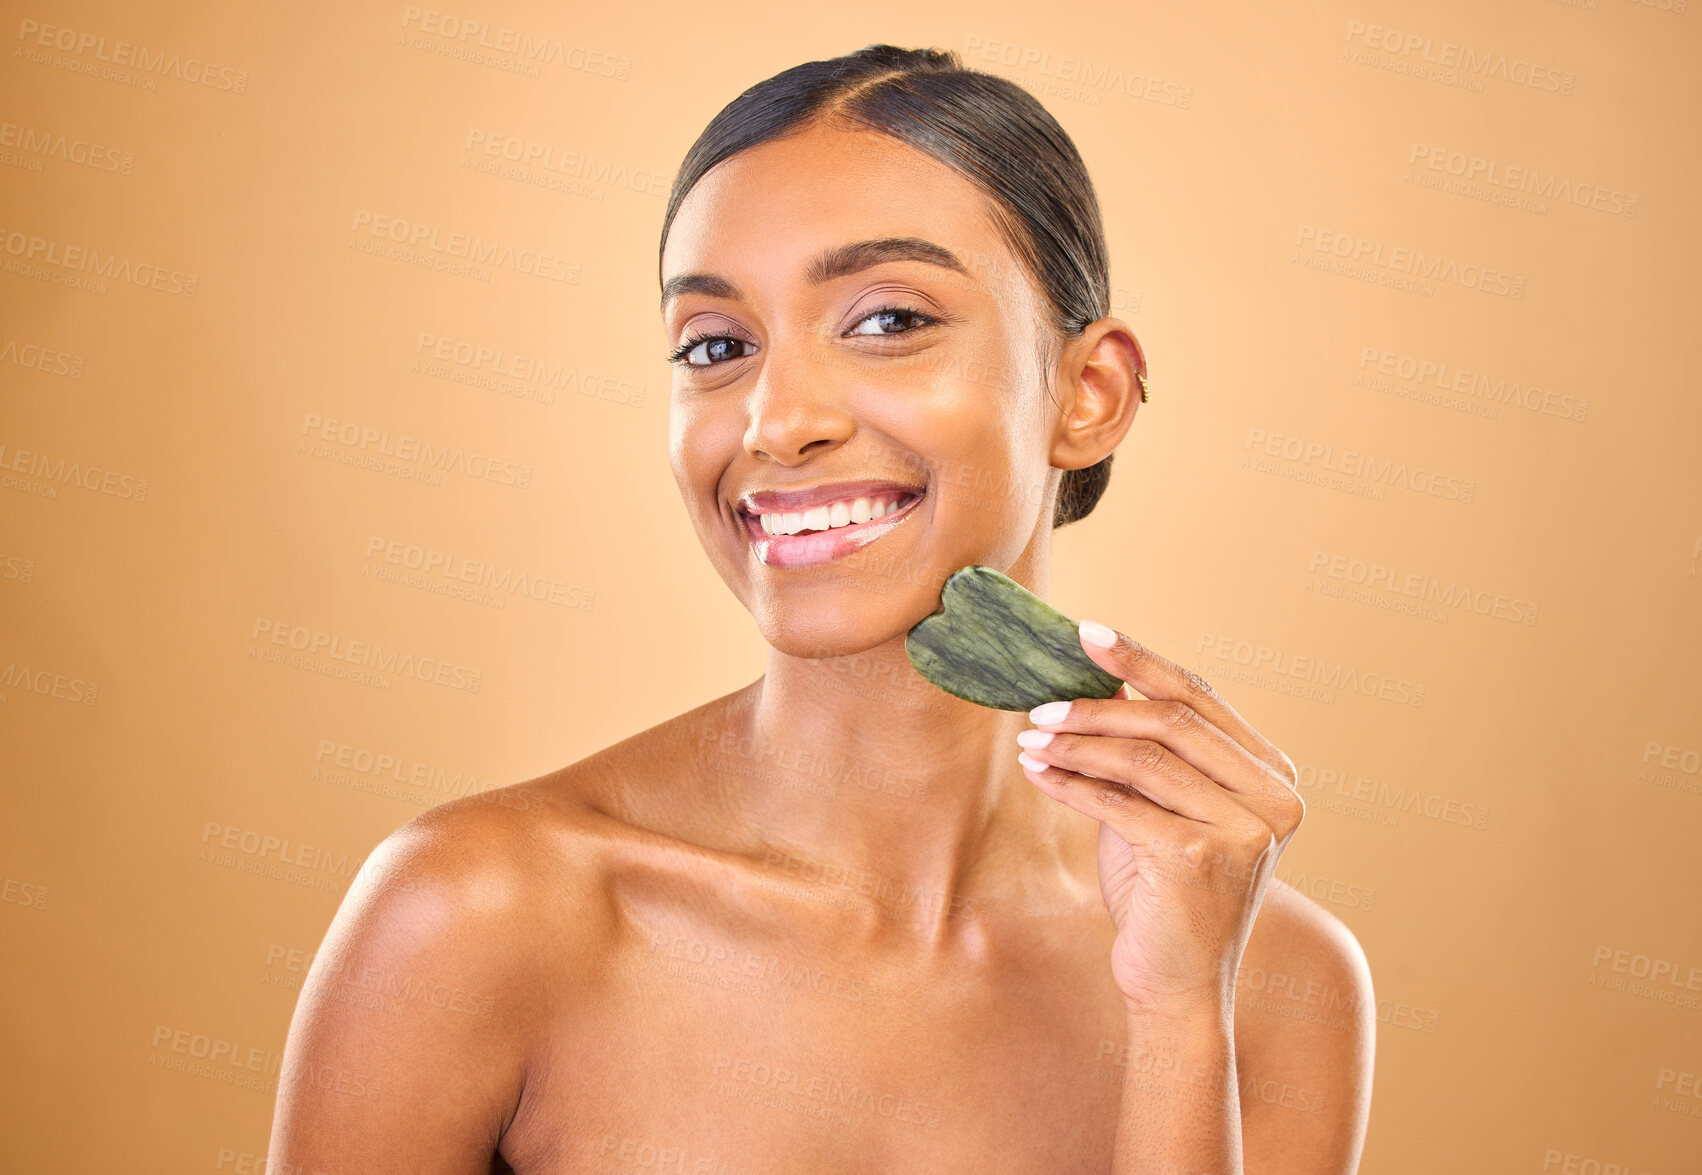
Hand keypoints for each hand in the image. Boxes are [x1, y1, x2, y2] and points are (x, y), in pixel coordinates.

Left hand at [1016, 620, 1304, 1019]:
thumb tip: (1098, 677)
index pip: (1201, 697)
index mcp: (1273, 774)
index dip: (1142, 660)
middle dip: (1096, 705)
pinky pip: (1120, 803)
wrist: (1176, 983)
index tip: (1086, 634)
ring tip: (1030, 739)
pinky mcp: (1201, 859)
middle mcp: (1273, 798)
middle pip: (1171, 720)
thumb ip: (1145, 748)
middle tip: (1040, 703)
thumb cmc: (1164, 891)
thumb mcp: (1158, 806)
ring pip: (1143, 758)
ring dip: (1076, 744)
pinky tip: (1039, 773)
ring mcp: (1244, 830)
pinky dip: (1072, 784)